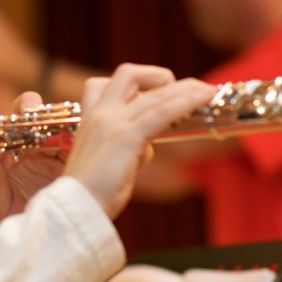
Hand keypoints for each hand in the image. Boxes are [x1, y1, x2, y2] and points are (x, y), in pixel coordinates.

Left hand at [0, 80, 65, 227]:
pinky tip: (76, 129)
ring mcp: (51, 148)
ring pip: (49, 118)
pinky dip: (74, 125)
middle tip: (28, 115)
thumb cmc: (23, 231)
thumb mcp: (2, 211)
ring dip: (49, 117)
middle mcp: (24, 148)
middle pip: (22, 114)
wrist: (59, 243)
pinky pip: (74, 130)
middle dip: (24, 108)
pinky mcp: (75, 151)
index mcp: (1, 160)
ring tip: (51, 129)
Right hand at [63, 64, 215, 218]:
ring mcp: (112, 122)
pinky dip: (186, 102)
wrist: (74, 208)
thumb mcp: (107, 161)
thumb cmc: (91, 193)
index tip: (153, 94)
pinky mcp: (126, 137)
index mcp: (88, 118)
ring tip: (208, 91)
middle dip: (158, 76)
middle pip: (129, 74)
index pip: (103, 83)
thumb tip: (148, 148)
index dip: (131, 84)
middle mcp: (99, 114)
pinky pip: (161, 112)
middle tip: (181, 91)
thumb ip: (126, 147)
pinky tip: (204, 98)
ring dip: (185, 89)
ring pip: (154, 94)